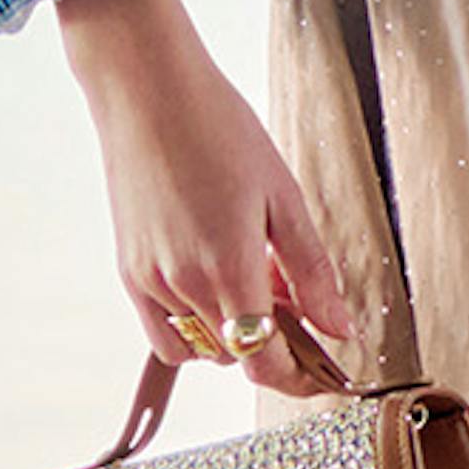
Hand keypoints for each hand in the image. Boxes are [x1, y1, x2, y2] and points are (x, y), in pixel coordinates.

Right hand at [53, 0, 355, 399]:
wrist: (148, 91)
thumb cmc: (219, 128)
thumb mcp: (284, 197)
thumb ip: (313, 272)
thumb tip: (340, 328)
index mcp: (228, 268)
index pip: (265, 361)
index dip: (299, 378)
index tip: (323, 374)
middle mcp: (183, 285)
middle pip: (238, 356)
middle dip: (275, 344)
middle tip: (295, 298)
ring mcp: (150, 281)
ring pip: (203, 346)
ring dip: (236, 333)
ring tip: (255, 277)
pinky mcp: (128, 271)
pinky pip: (164, 332)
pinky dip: (196, 327)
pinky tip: (216, 283)